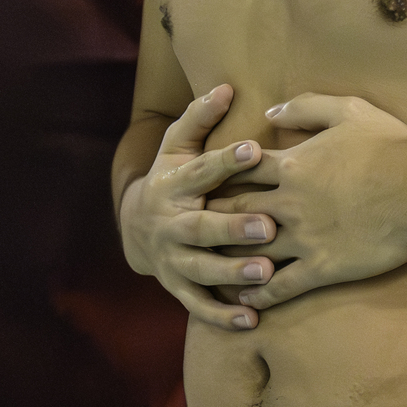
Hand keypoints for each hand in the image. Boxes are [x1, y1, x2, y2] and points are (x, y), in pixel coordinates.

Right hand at [118, 86, 278, 330]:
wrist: (136, 227)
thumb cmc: (172, 176)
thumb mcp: (178, 145)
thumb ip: (200, 118)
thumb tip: (226, 86)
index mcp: (174, 183)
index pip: (201, 170)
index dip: (226, 161)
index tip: (255, 150)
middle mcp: (170, 223)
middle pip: (201, 227)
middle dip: (233, 228)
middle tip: (269, 226)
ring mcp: (172, 258)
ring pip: (201, 269)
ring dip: (232, 273)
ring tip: (266, 274)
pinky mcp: (178, 287)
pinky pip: (199, 305)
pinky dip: (223, 315)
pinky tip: (252, 319)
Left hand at [209, 93, 406, 309]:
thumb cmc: (390, 146)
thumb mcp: (348, 110)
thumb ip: (306, 106)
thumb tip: (270, 110)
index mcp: (291, 165)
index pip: (241, 170)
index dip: (220, 175)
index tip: (203, 182)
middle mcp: (289, 203)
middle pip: (235, 210)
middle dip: (211, 217)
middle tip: (188, 225)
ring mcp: (303, 238)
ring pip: (251, 251)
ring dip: (227, 258)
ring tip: (207, 266)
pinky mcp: (322, 267)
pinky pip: (282, 285)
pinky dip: (260, 292)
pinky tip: (245, 298)